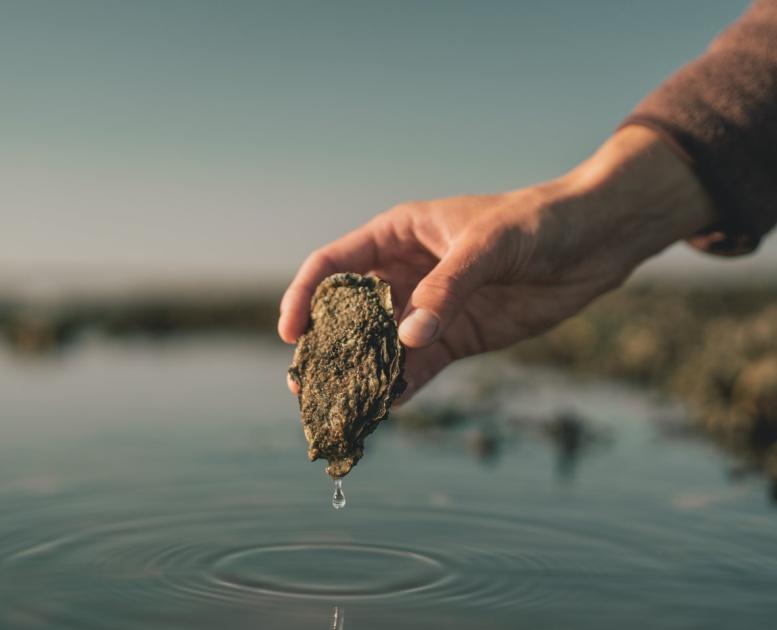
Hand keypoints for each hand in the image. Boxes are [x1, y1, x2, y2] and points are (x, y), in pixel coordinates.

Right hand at [278, 126, 714, 399]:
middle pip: (349, 314)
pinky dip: (401, 387)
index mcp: (397, 235)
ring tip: (338, 408)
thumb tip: (405, 341)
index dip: (304, 297)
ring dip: (359, 376)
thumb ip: (446, 290)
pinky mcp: (456, 336)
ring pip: (380, 347)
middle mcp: (405, 274)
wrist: (594, 241)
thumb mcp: (488, 246)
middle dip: (325, 348)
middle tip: (304, 385)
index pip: (333, 266)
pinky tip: (385, 409)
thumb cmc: (537, 222)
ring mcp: (429, 308)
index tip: (290, 334)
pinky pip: (418, 367)